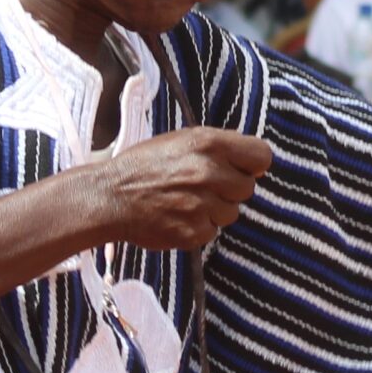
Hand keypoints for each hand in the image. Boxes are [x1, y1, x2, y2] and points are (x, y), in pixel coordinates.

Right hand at [82, 126, 272, 249]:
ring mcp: (202, 205)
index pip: (262, 155)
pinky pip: (212, 231)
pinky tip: (178, 216)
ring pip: (232, 212)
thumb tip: (254, 162)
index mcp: (208, 144)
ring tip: (187, 201)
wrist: (110, 196)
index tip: (240, 169)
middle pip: (247, 188)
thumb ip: (218, 147)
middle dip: (230, 189)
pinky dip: (198, 227)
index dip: (252, 164)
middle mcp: (209, 173)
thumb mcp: (181, 140)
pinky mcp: (193, 232)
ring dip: (215, 210)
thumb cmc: (144, 165)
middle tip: (203, 187)